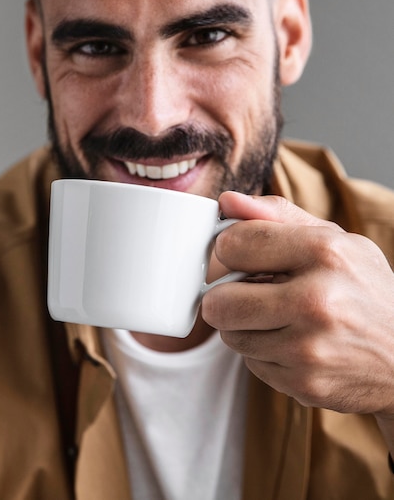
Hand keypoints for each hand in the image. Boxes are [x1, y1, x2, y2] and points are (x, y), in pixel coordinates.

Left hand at [201, 191, 393, 424]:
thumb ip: (276, 215)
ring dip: (243, 327)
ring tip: (275, 318)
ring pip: (229, 335)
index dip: (227, 249)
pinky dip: (262, 353)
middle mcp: (317, 301)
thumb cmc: (362, 289)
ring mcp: (310, 347)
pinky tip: (291, 343)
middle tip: (242, 293)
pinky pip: (250, 363)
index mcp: (324, 253)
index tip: (238, 255)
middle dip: (223, 296)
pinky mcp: (304, 382)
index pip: (234, 244)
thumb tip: (226, 201)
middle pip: (219, 300)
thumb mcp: (333, 240)